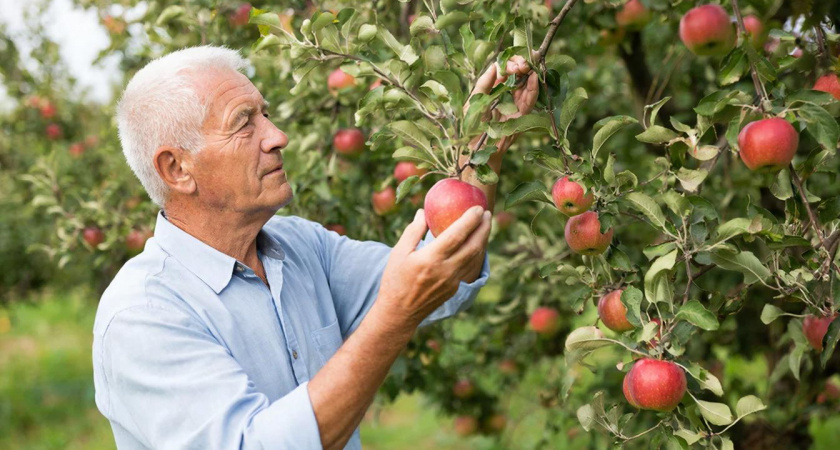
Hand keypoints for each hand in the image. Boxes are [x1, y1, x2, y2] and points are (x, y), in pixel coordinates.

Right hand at [376, 206, 491, 330]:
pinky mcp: (455, 289)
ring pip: (475, 258)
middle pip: (473, 246)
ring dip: (483, 240)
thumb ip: (413, 231)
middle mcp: (446, 270)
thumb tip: (423, 212)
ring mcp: (453, 281)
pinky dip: (477, 253)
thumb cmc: (395, 280)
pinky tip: (478, 244)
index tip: (478, 208)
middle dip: (484, 228)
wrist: (400, 313)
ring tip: (486, 225)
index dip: (470, 220)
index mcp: (431, 259)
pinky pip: (471, 267)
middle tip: (487, 213)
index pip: (457, 235)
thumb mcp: (399, 252)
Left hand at [465, 55, 539, 154]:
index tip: (511, 65)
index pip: (504, 69)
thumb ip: (483, 84)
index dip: (509, 63)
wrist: (475, 151)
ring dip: (530, 74)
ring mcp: (514, 104)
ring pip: (526, 85)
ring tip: (531, 65)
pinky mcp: (521, 116)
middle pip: (518, 74)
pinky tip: (533, 78)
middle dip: (522, 65)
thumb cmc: (469, 127)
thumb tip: (494, 65)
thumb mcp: (473, 102)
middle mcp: (505, 94)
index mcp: (493, 88)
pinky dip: (533, 89)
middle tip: (524, 63)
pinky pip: (529, 101)